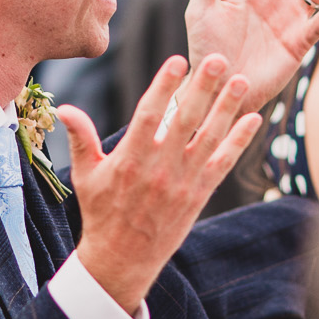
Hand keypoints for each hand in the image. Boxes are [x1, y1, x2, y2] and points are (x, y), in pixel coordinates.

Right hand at [62, 52, 261, 314]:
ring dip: (228, 109)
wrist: (123, 259)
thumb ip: (80, 138)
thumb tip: (64, 109)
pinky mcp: (199, 195)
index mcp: (130, 159)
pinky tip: (254, 120)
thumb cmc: (101, 212)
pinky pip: (223, 164)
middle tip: (219, 59)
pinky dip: (239, 141)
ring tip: (242, 82)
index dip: (164, 86)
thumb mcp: (85, 175)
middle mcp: (160, 169)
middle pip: (186, 121)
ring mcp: (183, 182)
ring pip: (210, 138)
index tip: (177, 60)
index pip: (150, 114)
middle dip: (203, 88)